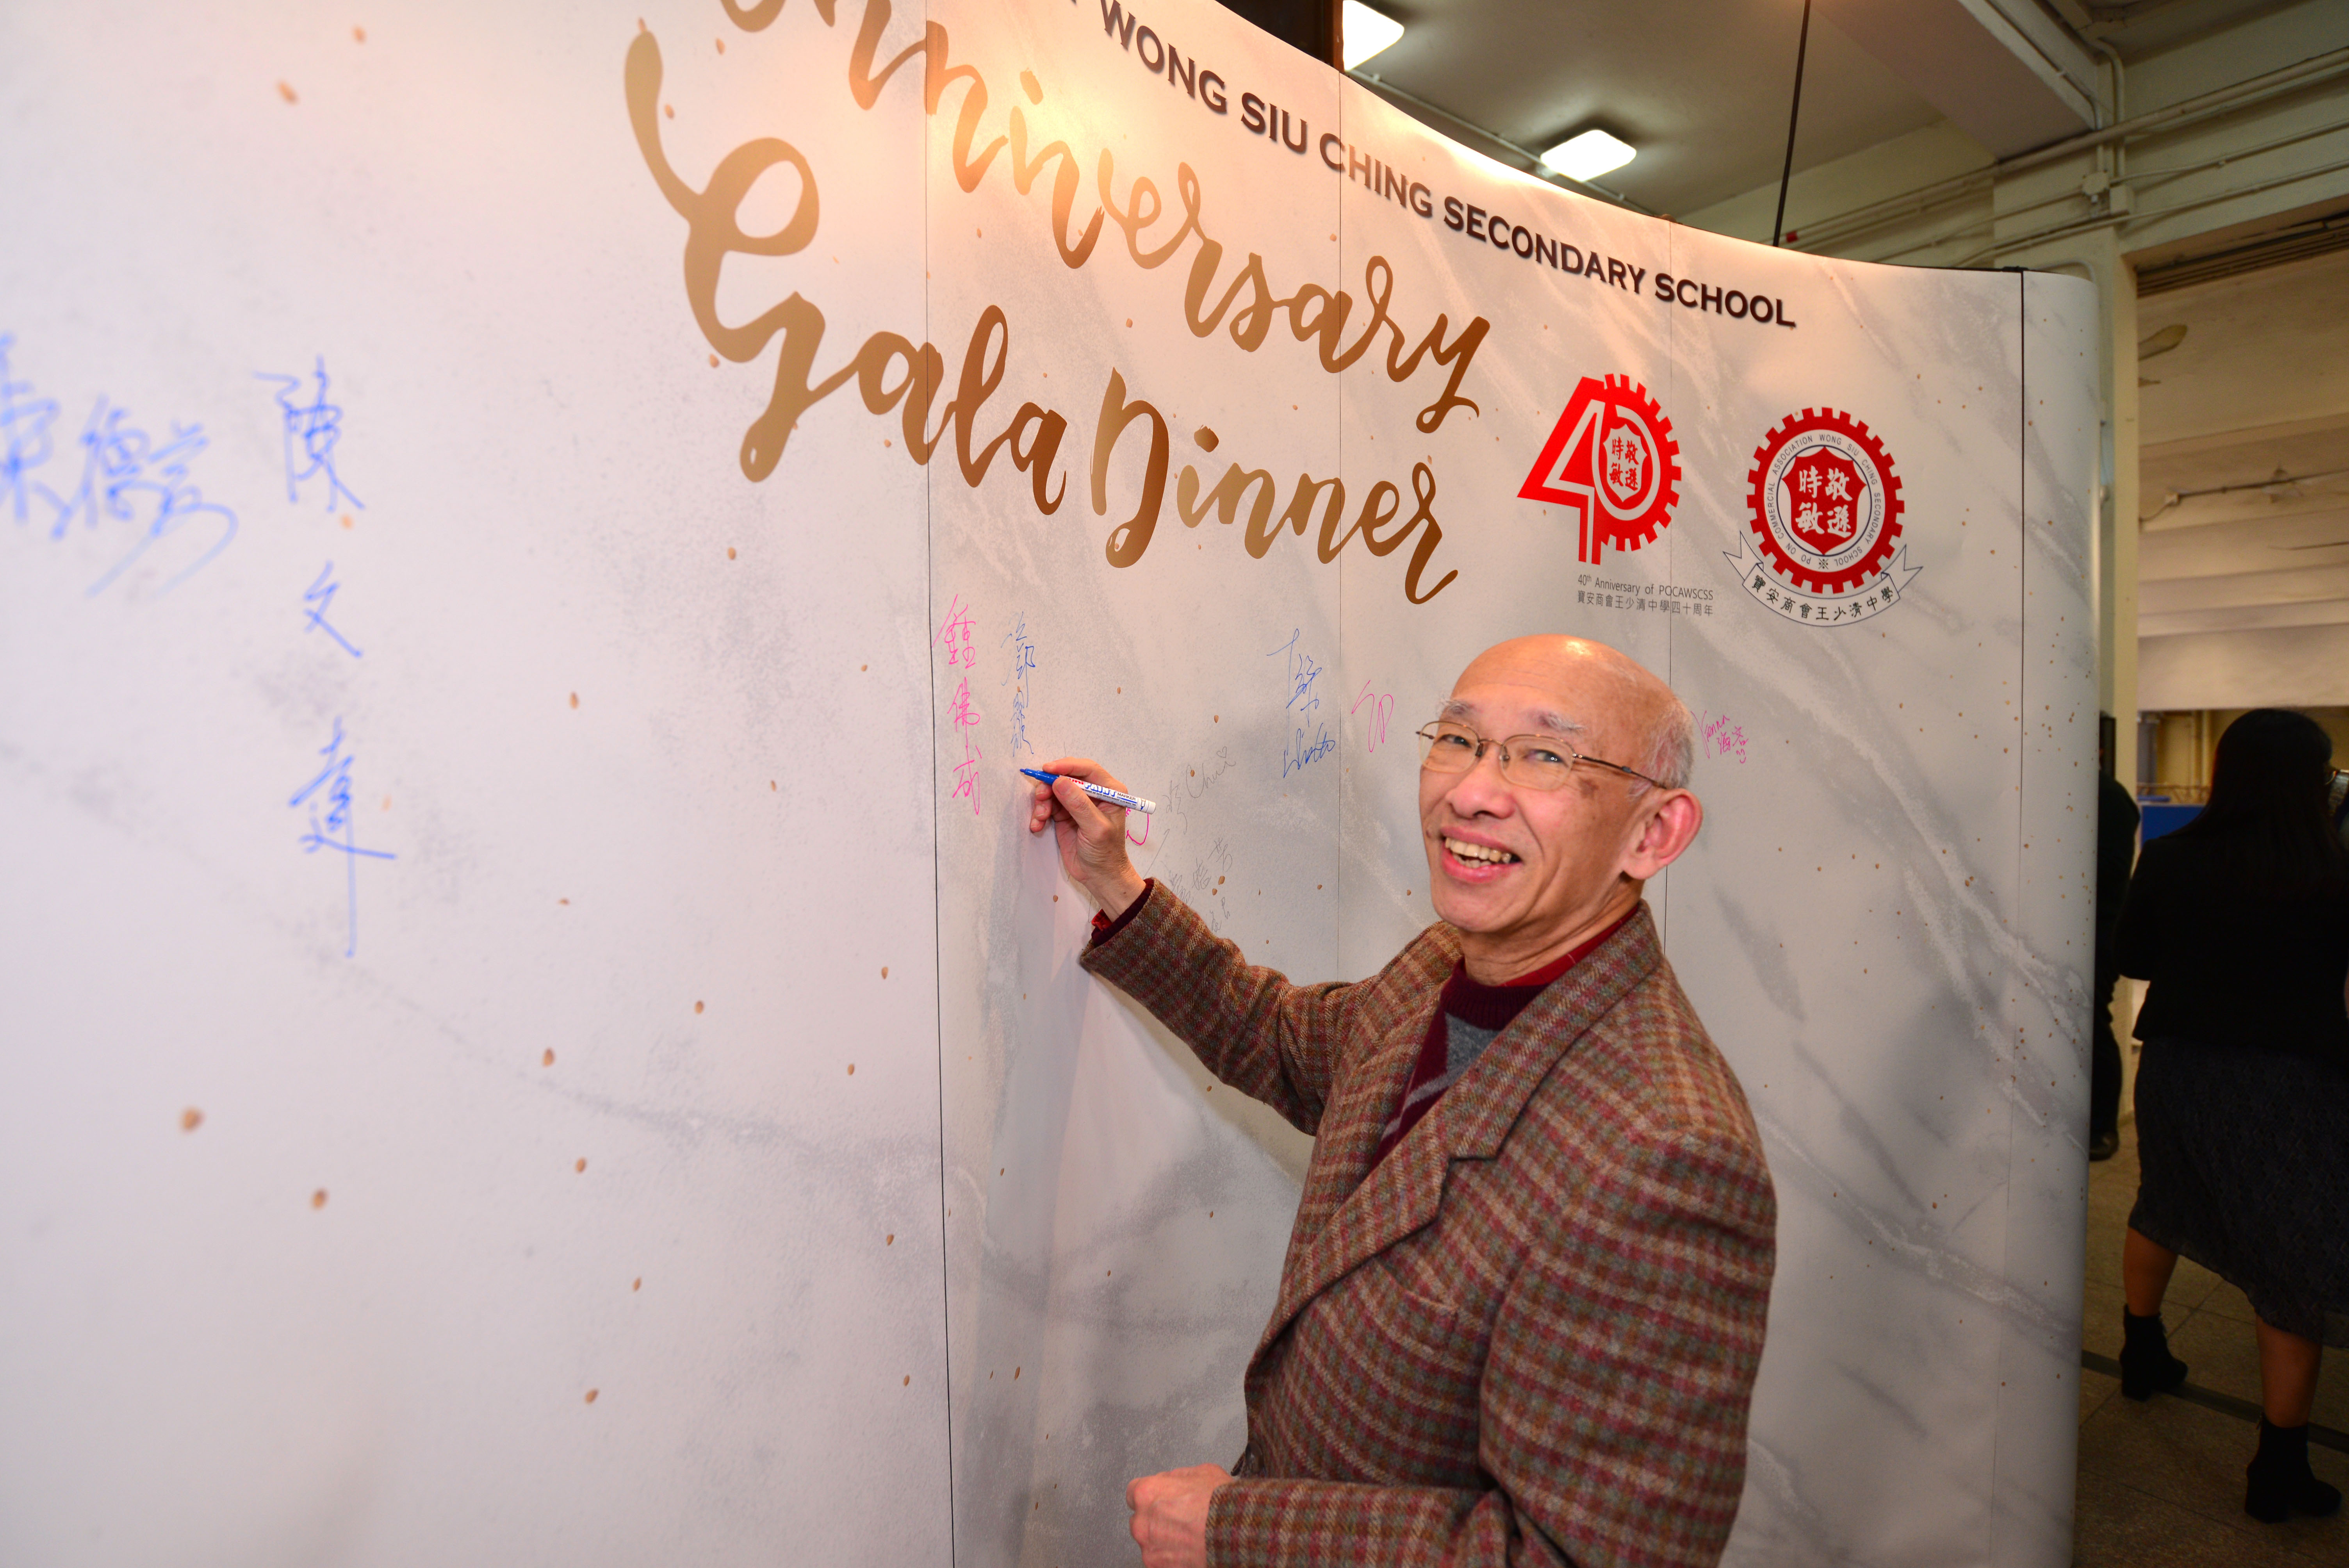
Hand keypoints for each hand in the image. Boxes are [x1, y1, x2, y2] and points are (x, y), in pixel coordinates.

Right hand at [1025, 755, 1146, 915]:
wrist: (1099, 876)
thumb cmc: (1105, 852)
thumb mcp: (1095, 828)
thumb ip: (1079, 805)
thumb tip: (1060, 782)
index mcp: (1108, 791)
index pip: (1087, 769)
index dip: (1067, 766)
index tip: (1048, 770)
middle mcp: (1092, 794)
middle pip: (1066, 777)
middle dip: (1050, 786)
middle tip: (1040, 798)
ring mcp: (1076, 804)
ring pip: (1053, 791)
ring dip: (1042, 802)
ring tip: (1039, 818)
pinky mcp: (1063, 815)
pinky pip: (1047, 806)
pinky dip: (1040, 814)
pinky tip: (1037, 826)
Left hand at [1125, 1463, 1230, 1567]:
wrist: (1236, 1534)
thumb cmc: (1219, 1503)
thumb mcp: (1199, 1472)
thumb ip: (1176, 1478)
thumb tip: (1171, 1482)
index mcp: (1146, 1493)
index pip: (1134, 1492)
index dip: (1151, 1494)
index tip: (1161, 1498)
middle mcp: (1142, 1522)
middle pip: (1140, 1519)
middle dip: (1155, 1518)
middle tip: (1179, 1517)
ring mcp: (1150, 1549)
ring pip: (1150, 1541)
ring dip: (1163, 1539)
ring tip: (1188, 1535)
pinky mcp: (1160, 1567)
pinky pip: (1161, 1559)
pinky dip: (1172, 1556)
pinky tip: (1189, 1549)